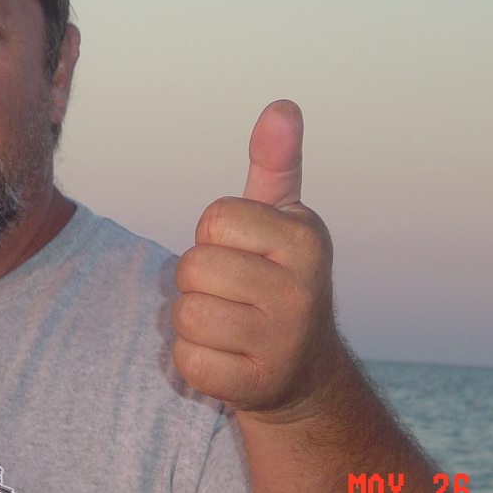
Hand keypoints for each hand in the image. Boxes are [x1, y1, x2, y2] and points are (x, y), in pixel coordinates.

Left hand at [172, 100, 343, 419]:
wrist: (303, 373)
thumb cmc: (276, 279)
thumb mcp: (280, 219)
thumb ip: (275, 162)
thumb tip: (283, 105)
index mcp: (306, 238)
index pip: (215, 219)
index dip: (214, 236)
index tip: (243, 254)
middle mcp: (303, 290)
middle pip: (193, 267)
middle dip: (198, 280)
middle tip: (233, 295)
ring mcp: (284, 342)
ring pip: (186, 315)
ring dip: (193, 321)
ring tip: (230, 325)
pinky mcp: (259, 387)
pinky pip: (187, 361)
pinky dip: (194, 361)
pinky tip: (227, 359)